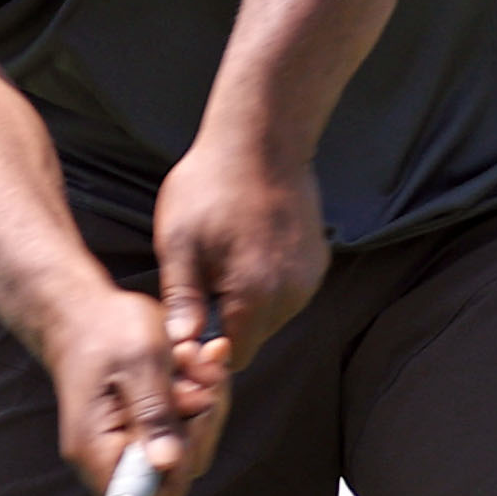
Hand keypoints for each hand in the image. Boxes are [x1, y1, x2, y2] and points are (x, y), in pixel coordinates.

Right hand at [34, 278, 229, 495]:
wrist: (81, 311)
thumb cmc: (105, 330)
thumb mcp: (139, 361)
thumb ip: (154, 412)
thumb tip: (168, 463)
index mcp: (97, 448)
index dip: (178, 474)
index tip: (192, 425)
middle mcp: (108, 457)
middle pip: (173, 474)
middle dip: (200, 423)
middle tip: (203, 376)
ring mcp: (125, 444)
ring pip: (184, 448)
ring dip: (201, 403)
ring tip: (193, 357)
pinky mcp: (141, 428)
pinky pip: (180, 428)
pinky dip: (195, 396)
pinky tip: (192, 361)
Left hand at [151, 133, 330, 373]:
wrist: (261, 138)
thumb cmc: (210, 186)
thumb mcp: (178, 244)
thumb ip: (182, 302)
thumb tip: (179, 348)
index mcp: (257, 296)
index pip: (236, 358)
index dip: (209, 353)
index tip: (188, 325)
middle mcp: (293, 294)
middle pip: (255, 337)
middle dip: (227, 325)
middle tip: (199, 286)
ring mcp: (311, 278)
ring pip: (272, 316)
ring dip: (246, 303)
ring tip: (221, 261)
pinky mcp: (318, 261)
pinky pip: (287, 292)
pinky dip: (266, 284)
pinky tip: (246, 249)